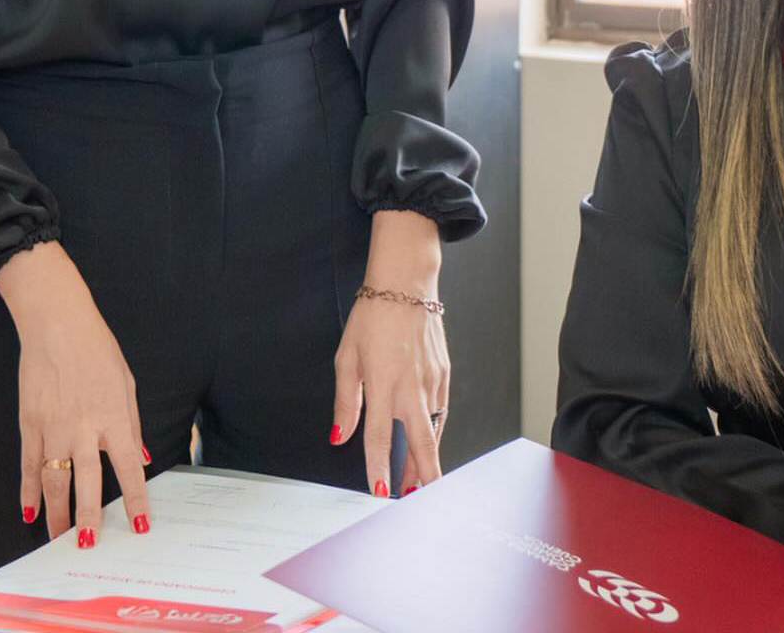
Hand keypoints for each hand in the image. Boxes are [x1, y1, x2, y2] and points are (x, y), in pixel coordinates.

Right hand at [0, 242, 150, 546]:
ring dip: (57, 513)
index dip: (136, 499)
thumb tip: (142, 459)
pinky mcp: (30, 424)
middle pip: (88, 484)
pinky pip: (30, 466)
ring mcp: (54, 429)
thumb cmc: (98, 351)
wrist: (58, 326)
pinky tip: (31, 510)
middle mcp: (85, 428)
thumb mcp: (126, 384)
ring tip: (59, 538)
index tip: (141, 524)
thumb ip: (133, 425)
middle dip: (90, 518)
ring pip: (55, 482)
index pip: (128, 468)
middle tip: (90, 545)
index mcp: (114, 417)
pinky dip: (30, 491)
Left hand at [331, 211, 447, 498]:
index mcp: (383, 382)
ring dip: (427, 459)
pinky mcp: (443, 372)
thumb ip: (345, 399)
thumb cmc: (373, 314)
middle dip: (419, 477)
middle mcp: (411, 386)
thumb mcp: (347, 355)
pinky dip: (435, 431)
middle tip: (414, 500)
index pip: (380, 437)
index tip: (378, 492)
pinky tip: (428, 441)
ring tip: (419, 483)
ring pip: (434, 431)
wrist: (407, 282)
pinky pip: (440, 411)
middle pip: (420, 444)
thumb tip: (340, 435)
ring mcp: (431, 380)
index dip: (379, 468)